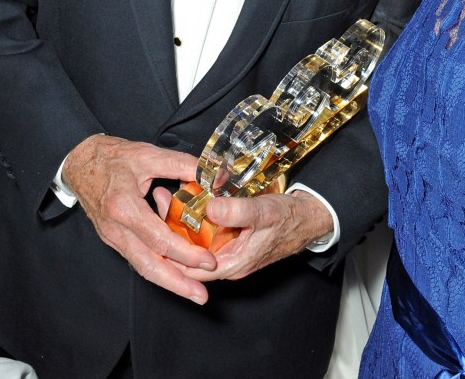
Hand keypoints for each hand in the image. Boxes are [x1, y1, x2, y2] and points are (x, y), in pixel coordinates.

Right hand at [63, 134, 216, 303]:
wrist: (80, 161)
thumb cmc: (113, 157)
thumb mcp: (149, 154)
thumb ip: (182, 165)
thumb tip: (211, 176)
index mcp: (124, 208)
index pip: (158, 240)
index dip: (185, 253)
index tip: (208, 261)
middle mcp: (117, 229)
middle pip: (148, 266)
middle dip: (177, 284)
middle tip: (202, 296)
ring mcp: (113, 237)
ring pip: (143, 267)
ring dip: (169, 282)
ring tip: (194, 292)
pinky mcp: (115, 239)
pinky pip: (139, 259)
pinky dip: (159, 269)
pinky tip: (177, 274)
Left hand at [152, 185, 333, 280]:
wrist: (309, 217)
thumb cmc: (290, 218)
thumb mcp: (264, 212)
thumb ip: (237, 211)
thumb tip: (209, 208)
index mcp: (233, 263)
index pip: (191, 268)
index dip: (171, 251)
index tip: (155, 227)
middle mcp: (228, 261)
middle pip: (191, 254)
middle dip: (173, 230)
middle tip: (161, 201)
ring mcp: (230, 250)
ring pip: (198, 241)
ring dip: (184, 222)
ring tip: (170, 197)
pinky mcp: (234, 239)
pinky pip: (209, 233)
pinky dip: (198, 218)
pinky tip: (192, 199)